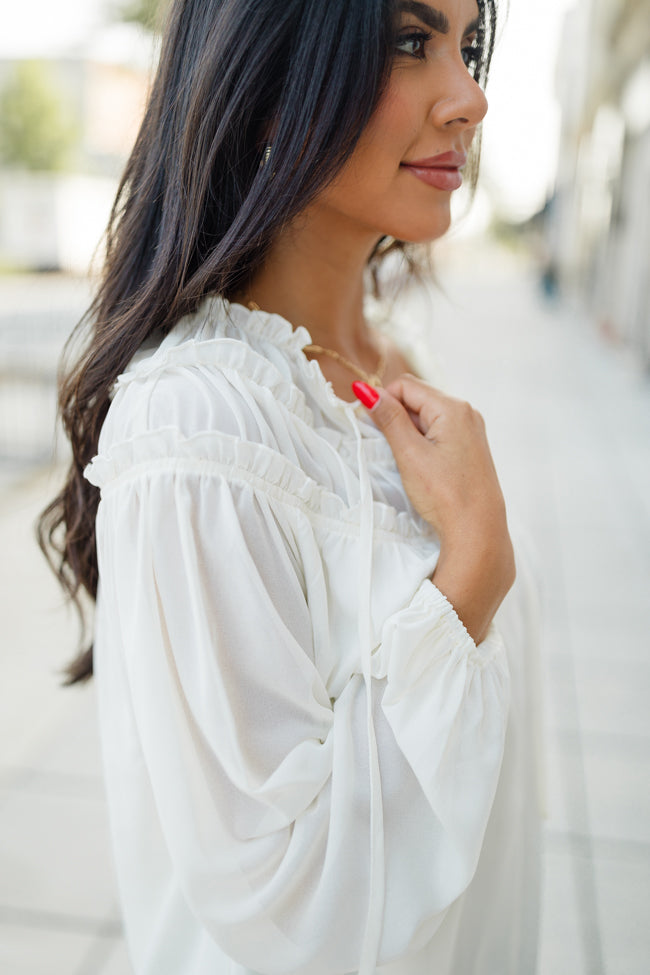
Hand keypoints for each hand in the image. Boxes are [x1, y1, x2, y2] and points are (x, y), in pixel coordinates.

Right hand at [353, 376, 514, 643]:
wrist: (478, 530)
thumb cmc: (444, 493)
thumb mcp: (410, 453)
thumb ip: (389, 418)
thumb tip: (367, 389)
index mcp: (453, 407)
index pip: (405, 385)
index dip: (382, 400)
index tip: (369, 426)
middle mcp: (466, 413)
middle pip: (418, 399)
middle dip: (396, 416)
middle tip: (385, 447)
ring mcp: (471, 431)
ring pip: (427, 418)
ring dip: (408, 431)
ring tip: (404, 461)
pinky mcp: (471, 449)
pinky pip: (440, 433)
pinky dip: (423, 443)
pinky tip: (420, 466)